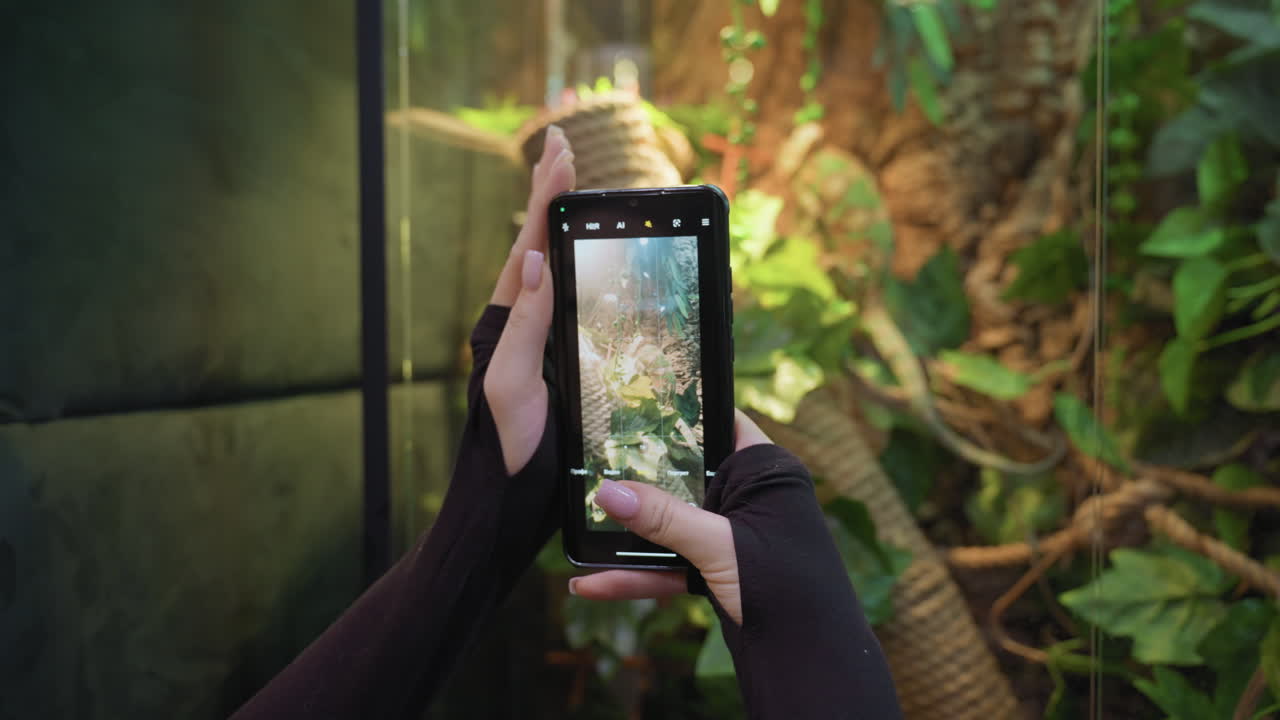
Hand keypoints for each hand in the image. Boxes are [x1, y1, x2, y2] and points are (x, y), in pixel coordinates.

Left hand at [484, 126, 574, 474]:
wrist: (507, 501)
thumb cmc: (506, 447)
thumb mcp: (512, 385)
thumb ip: (524, 325)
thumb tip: (532, 259)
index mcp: (508, 323)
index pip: (528, 246)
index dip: (545, 198)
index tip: (562, 153)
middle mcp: (521, 325)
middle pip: (537, 246)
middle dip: (550, 195)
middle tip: (563, 146)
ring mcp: (540, 343)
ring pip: (551, 272)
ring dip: (561, 226)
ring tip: (571, 187)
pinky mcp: (560, 364)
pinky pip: (570, 305)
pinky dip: (578, 271)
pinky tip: (589, 264)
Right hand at [567, 410, 771, 625]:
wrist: (807, 654)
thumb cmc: (786, 587)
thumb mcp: (719, 546)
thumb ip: (665, 518)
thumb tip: (608, 491)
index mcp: (765, 472)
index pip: (722, 424)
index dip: (682, 413)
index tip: (634, 407)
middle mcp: (748, 499)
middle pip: (686, 476)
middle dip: (640, 478)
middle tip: (590, 465)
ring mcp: (730, 536)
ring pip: (673, 524)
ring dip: (630, 538)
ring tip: (581, 535)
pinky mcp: (718, 570)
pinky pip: (672, 565)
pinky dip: (637, 577)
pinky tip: (595, 584)